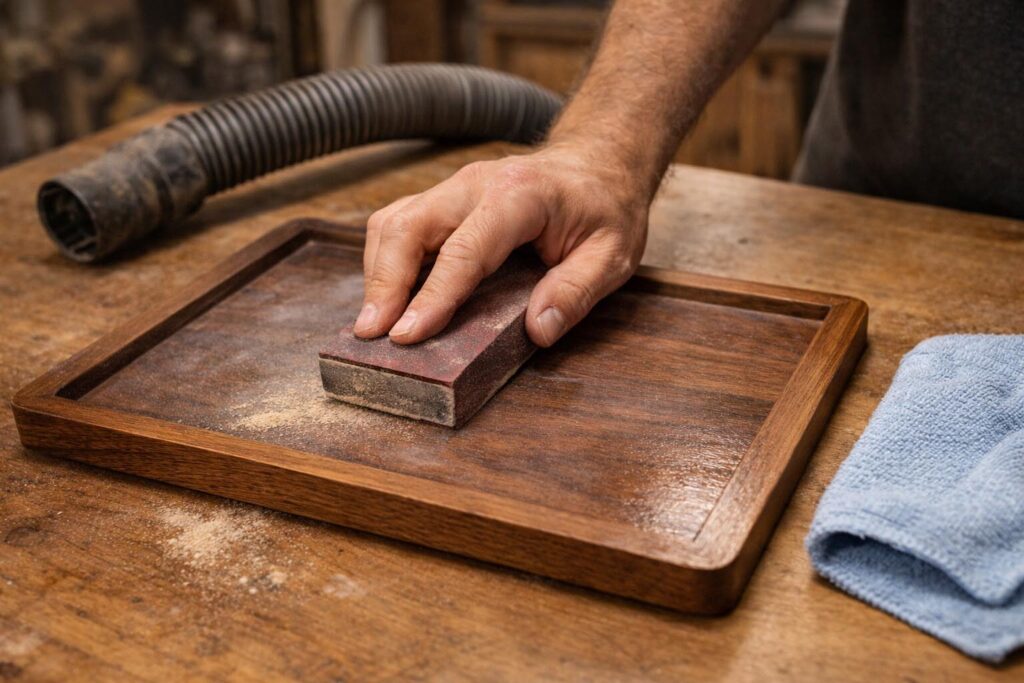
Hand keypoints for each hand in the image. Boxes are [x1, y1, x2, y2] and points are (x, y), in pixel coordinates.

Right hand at [354, 143, 649, 346]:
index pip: (464, 249)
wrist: (597, 163)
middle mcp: (475, 185)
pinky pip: (399, 223)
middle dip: (384, 282)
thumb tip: (538, 332)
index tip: (407, 334)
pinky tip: (386, 297)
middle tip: (371, 333)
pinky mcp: (443, 200)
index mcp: (518, 196)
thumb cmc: (605, 209)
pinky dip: (384, 260)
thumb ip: (576, 292)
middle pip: (409, 227)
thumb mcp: (612, 255)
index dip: (433, 295)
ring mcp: (453, 189)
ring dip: (377, 272)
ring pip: (393, 222)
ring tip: (371, 323)